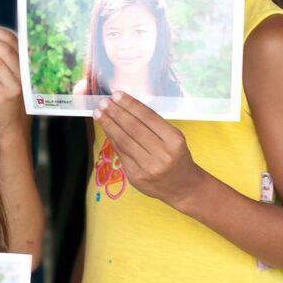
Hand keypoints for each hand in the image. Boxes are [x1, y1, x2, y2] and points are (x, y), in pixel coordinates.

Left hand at [94, 92, 205, 208]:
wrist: (184, 188)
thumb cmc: (177, 157)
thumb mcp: (173, 139)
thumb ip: (152, 126)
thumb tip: (124, 107)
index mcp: (175, 141)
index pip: (148, 118)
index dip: (131, 105)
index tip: (117, 94)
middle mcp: (163, 154)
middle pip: (133, 128)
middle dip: (116, 113)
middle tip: (103, 102)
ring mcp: (149, 167)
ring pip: (124, 141)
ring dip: (108, 124)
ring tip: (98, 113)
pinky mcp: (136, 176)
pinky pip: (120, 153)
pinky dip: (111, 138)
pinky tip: (105, 128)